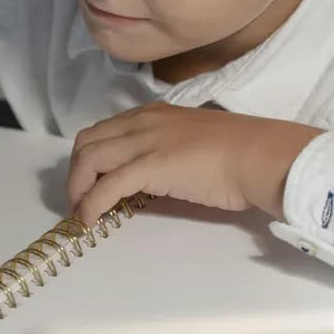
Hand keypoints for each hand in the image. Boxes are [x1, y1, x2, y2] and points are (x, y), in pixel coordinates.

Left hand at [65, 103, 322, 224]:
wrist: (258, 156)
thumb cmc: (237, 153)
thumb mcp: (191, 143)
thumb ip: (167, 152)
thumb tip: (151, 177)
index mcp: (153, 114)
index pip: (104, 130)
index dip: (88, 158)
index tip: (89, 182)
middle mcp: (142, 122)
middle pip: (87, 142)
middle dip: (75, 172)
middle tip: (80, 200)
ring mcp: (144, 142)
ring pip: (89, 159)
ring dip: (77, 188)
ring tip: (81, 212)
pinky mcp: (149, 166)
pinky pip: (106, 186)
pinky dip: (90, 204)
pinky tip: (89, 220)